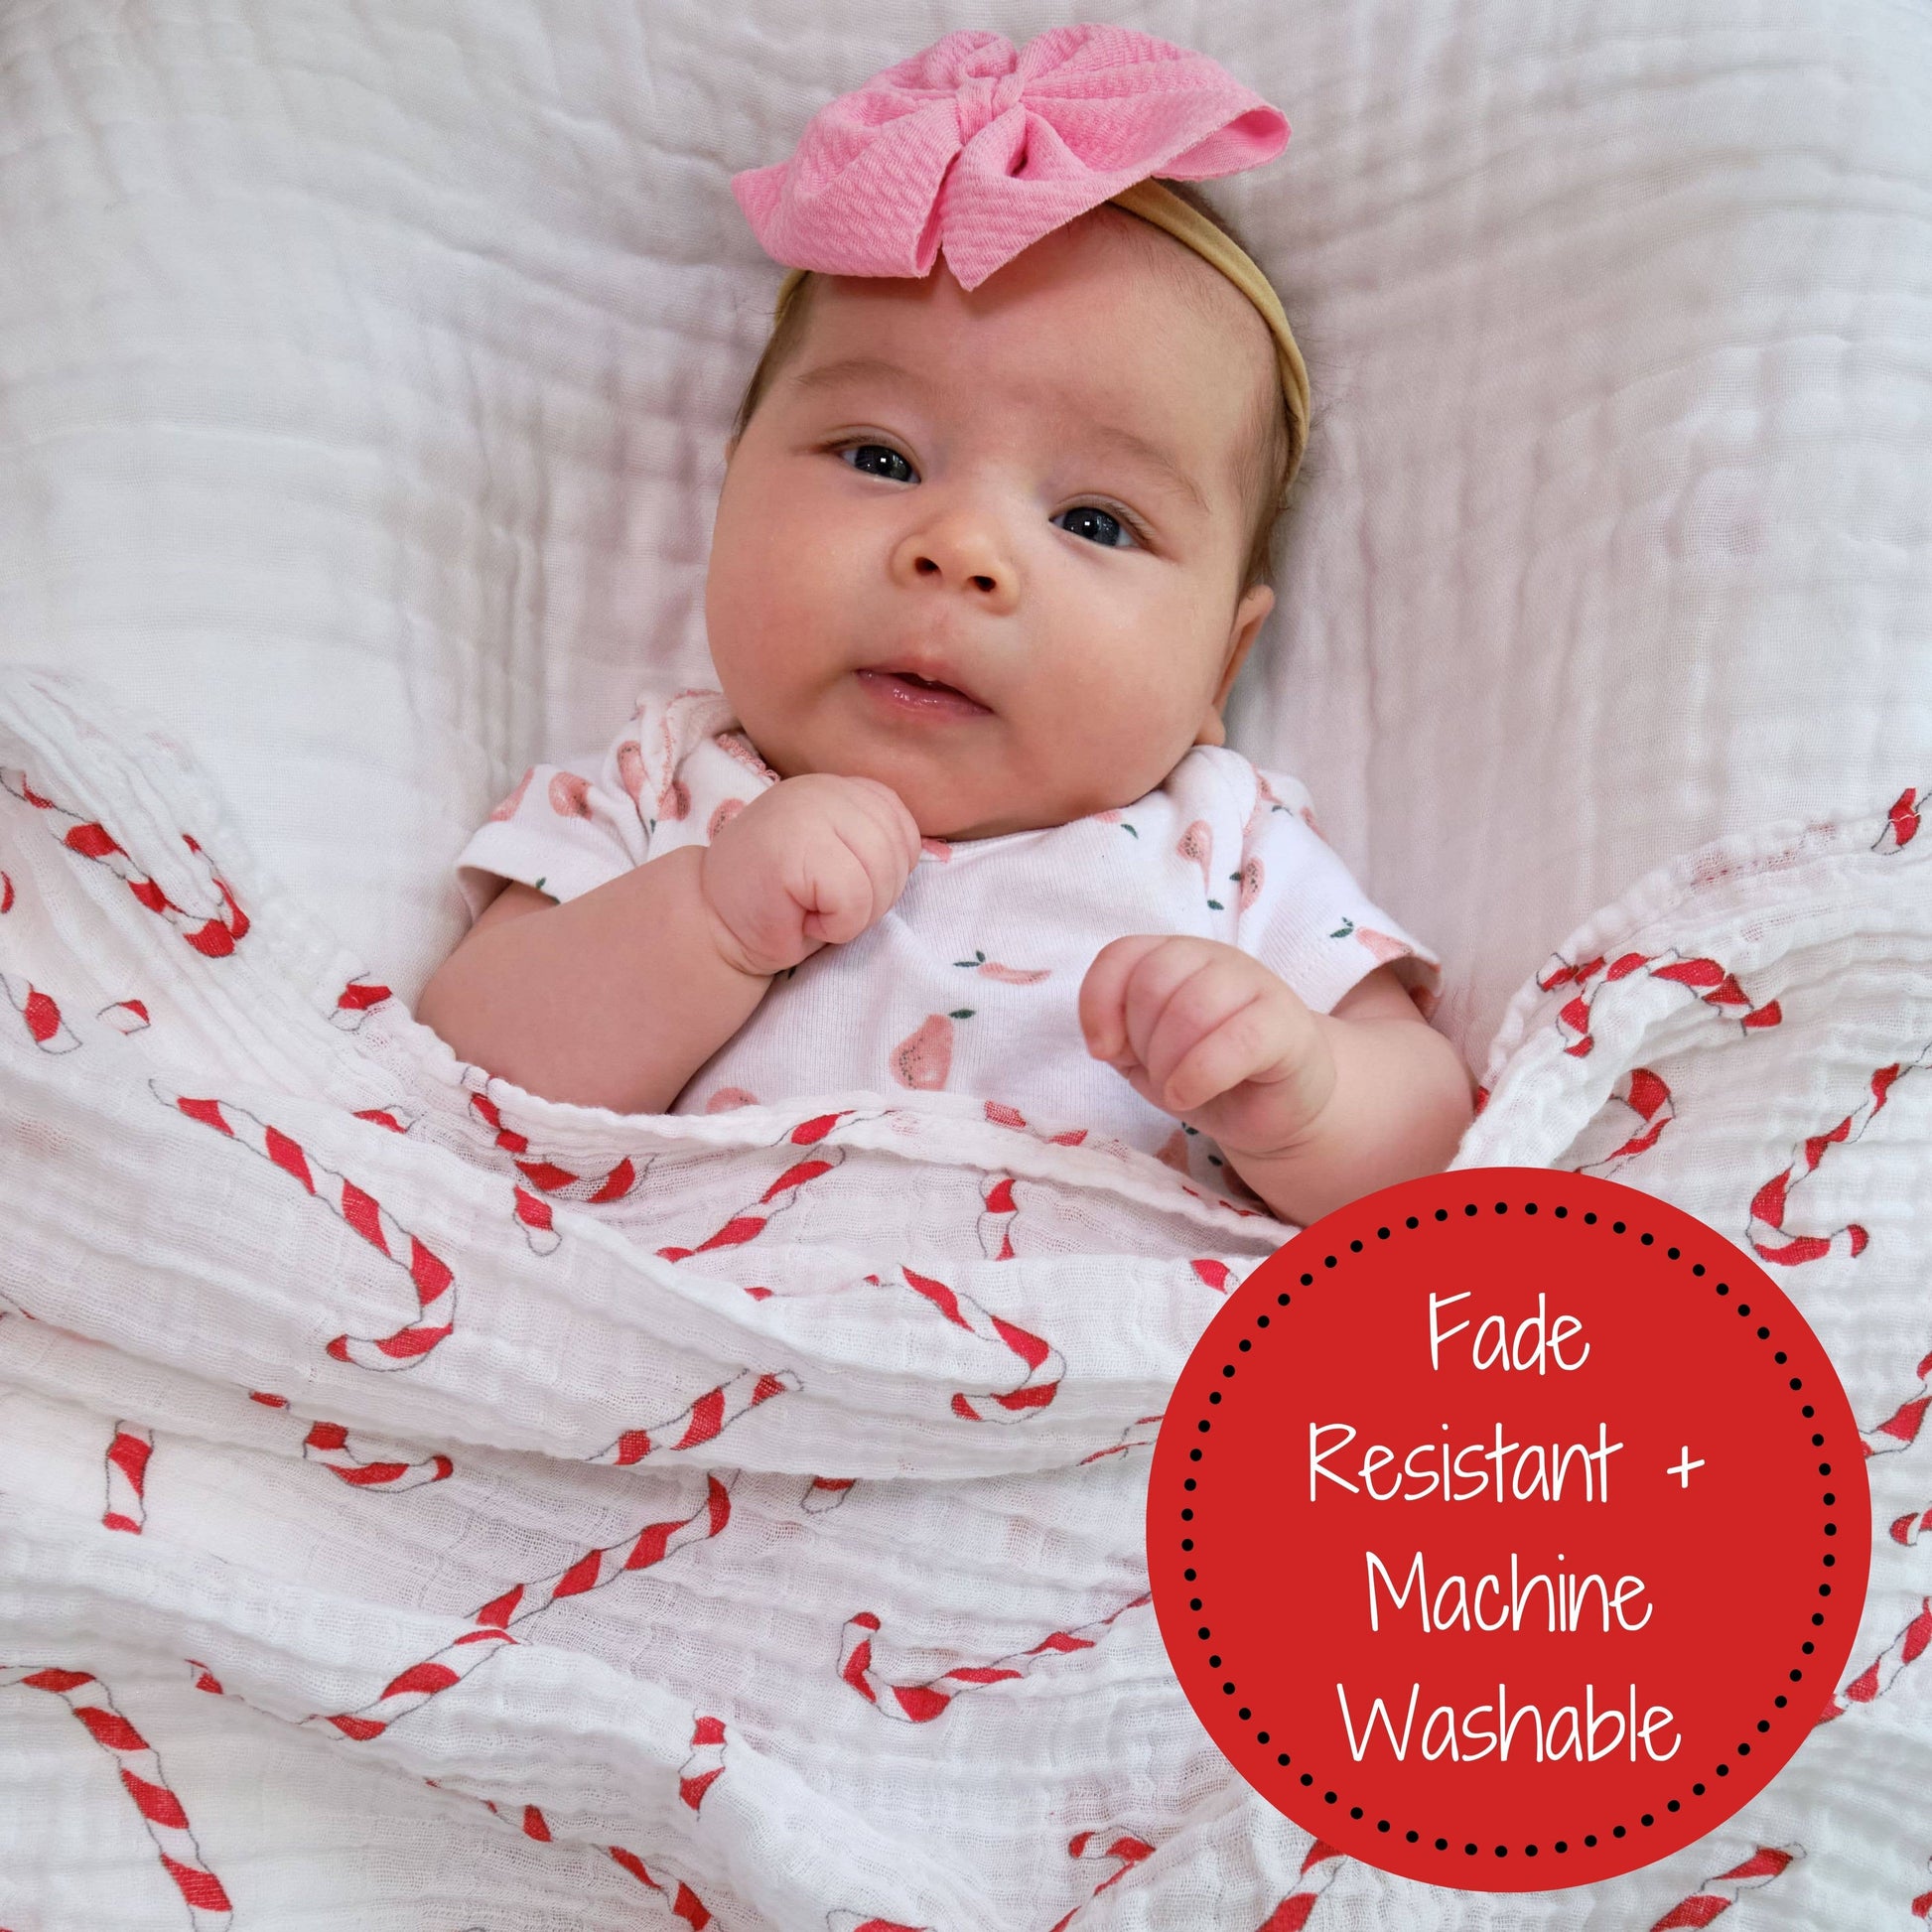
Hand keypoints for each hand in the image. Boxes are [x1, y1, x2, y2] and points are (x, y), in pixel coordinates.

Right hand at [699, 773, 921, 977]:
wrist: (715, 926)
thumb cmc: (784, 903)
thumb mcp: (841, 859)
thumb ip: (875, 842)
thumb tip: (914, 854)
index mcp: (840, 787)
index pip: (903, 828)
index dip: (886, 872)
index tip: (842, 887)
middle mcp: (824, 788)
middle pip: (897, 854)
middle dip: (873, 899)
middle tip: (827, 908)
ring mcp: (806, 811)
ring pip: (880, 875)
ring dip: (855, 915)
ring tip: (812, 911)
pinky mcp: (793, 847)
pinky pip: (854, 897)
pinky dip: (837, 926)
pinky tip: (802, 919)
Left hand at [1078, 936, 1337, 1158]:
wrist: (1276, 1107)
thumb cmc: (1206, 1075)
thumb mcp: (1145, 1057)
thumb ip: (1118, 1038)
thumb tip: (1107, 1041)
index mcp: (1175, 956)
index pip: (1123, 954)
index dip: (1099, 1003)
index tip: (1104, 1051)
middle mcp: (1214, 959)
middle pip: (1152, 983)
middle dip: (1141, 1042)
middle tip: (1158, 1073)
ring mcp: (1255, 985)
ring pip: (1192, 1008)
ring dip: (1169, 1063)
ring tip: (1177, 1088)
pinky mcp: (1287, 1024)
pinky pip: (1237, 1040)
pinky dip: (1200, 1075)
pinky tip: (1190, 1095)